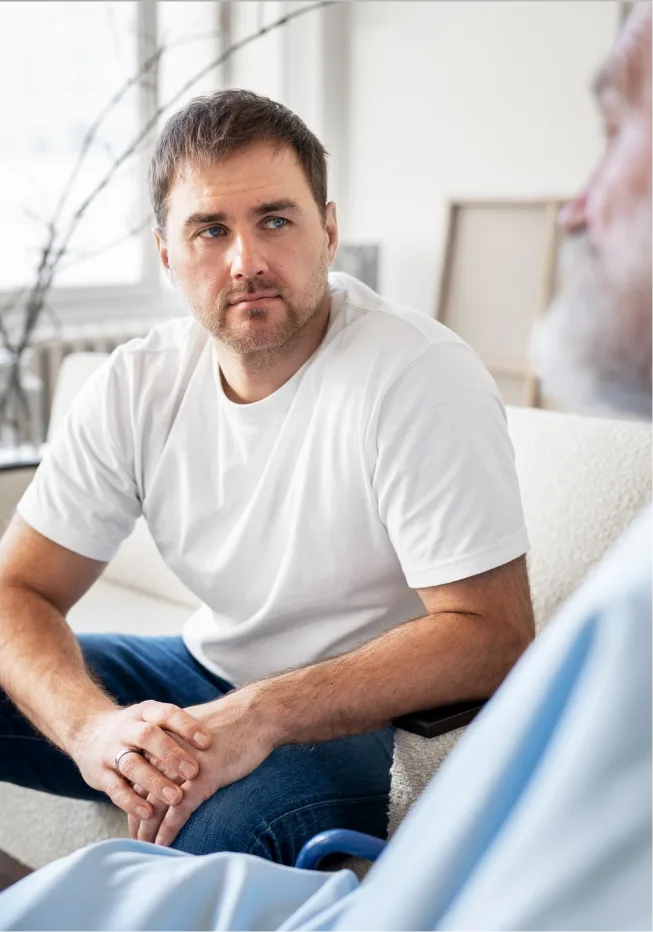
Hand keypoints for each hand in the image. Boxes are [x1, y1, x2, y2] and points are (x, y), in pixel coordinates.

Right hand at [69, 700, 211, 820]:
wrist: (87, 732)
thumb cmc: (135, 730)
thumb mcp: (153, 721)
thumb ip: (177, 732)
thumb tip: (220, 740)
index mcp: (145, 713)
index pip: (167, 714)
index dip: (187, 726)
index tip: (208, 741)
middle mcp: (127, 729)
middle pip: (148, 737)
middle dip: (171, 753)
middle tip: (194, 771)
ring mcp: (111, 751)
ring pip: (132, 765)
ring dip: (154, 781)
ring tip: (176, 797)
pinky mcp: (99, 774)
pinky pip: (115, 788)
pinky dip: (131, 801)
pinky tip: (148, 812)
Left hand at [128, 685, 275, 845]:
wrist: (258, 714)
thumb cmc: (232, 721)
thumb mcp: (196, 727)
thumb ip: (179, 741)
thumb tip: (172, 757)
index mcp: (165, 739)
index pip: (139, 773)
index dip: (133, 797)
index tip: (135, 815)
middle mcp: (168, 752)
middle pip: (142, 790)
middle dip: (138, 817)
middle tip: (135, 838)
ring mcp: (185, 765)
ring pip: (156, 803)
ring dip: (148, 829)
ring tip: (145, 847)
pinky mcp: (204, 776)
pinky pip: (179, 809)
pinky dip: (168, 830)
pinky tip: (163, 844)